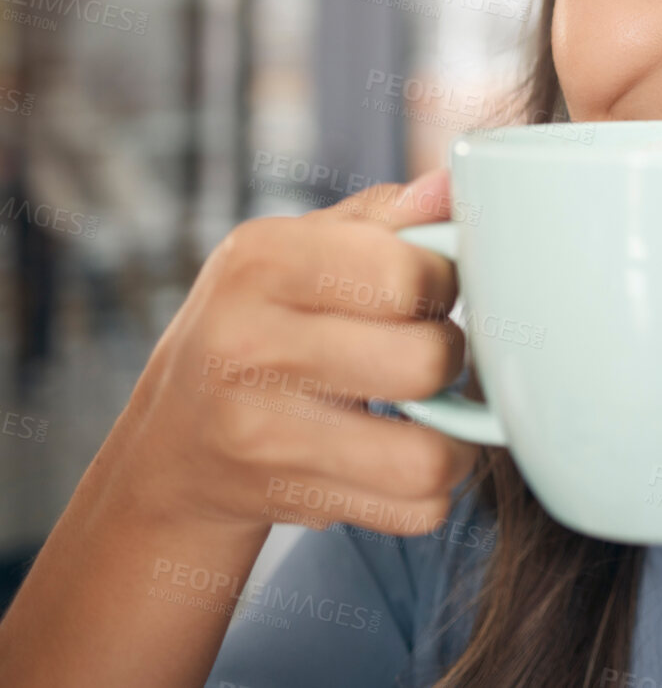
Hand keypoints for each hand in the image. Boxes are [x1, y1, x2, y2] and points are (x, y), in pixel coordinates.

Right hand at [117, 170, 479, 535]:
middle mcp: (249, 344)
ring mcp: (262, 432)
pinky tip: (396, 457)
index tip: (427, 291)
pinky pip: (418, 509)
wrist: (176, 441)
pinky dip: (429, 489)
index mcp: (264, 260)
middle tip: (424, 354)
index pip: (409, 273)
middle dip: (451, 358)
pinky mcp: (288, 499)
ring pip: (430, 454)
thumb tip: (452, 186)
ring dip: (453, 438)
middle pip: (429, 361)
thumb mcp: (304, 249)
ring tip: (428, 414)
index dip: (444, 283)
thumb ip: (388, 216)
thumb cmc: (266, 322)